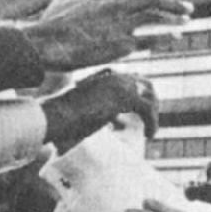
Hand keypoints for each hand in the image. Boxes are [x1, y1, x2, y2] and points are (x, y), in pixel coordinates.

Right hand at [23, 0, 192, 70]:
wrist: (45, 43)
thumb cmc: (50, 26)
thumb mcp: (64, 1)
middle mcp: (114, 7)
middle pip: (150, 0)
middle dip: (172, 2)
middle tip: (189, 7)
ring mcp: (118, 25)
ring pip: (153, 16)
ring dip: (173, 18)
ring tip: (188, 21)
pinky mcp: (119, 45)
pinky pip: (148, 40)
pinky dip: (165, 37)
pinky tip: (177, 37)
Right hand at [41, 70, 158, 142]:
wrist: (57, 114)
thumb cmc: (63, 117)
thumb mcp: (84, 109)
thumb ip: (96, 110)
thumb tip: (103, 124)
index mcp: (106, 76)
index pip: (134, 80)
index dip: (142, 96)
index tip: (143, 114)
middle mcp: (116, 76)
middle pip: (147, 85)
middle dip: (152, 104)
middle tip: (150, 123)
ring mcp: (121, 84)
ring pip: (150, 98)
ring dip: (154, 115)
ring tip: (149, 133)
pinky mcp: (125, 97)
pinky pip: (148, 110)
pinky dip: (152, 123)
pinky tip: (149, 135)